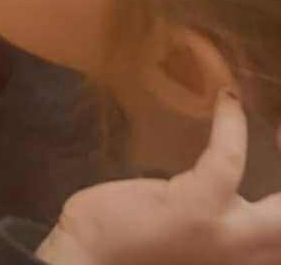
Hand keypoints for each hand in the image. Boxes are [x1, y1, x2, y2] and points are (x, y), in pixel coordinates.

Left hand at [39, 93, 280, 262]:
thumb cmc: (142, 250)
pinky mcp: (196, 210)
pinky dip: (231, 130)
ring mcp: (229, 242)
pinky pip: (227, 163)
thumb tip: (245, 200)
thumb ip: (231, 230)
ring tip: (279, 130)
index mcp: (250, 262)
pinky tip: (227, 102)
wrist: (89, 260)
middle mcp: (250, 261)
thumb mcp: (202, 245)